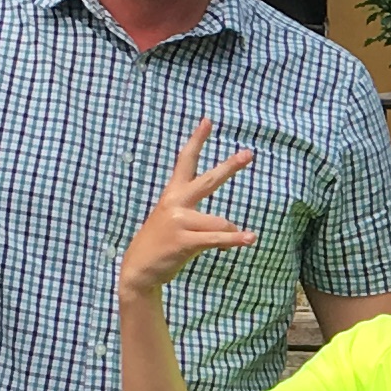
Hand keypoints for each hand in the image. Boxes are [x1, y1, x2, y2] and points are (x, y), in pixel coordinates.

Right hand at [121, 121, 259, 296]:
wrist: (139, 269)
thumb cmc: (161, 244)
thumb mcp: (172, 221)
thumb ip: (196, 215)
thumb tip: (231, 226)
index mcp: (171, 195)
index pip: (185, 161)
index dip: (197, 140)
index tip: (207, 121)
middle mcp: (175, 203)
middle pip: (208, 180)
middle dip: (230, 166)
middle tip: (249, 154)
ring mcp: (179, 221)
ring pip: (220, 222)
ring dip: (231, 233)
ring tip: (238, 239)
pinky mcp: (185, 241)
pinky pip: (218, 238)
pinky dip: (235, 240)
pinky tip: (250, 238)